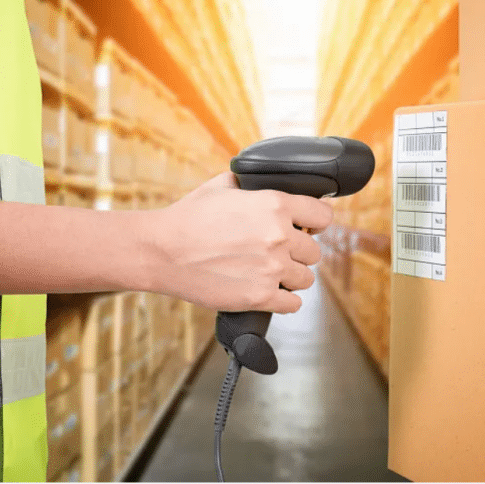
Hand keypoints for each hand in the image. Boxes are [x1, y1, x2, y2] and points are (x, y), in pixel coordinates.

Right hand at [148, 172, 333, 313]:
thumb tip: (263, 181)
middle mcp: (279, 236)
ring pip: (306, 279)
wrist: (161, 251)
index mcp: (275, 204)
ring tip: (272, 274)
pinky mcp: (260, 296)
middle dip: (299, 253)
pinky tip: (271, 293)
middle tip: (279, 253)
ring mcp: (271, 268)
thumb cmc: (188, 217)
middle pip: (314, 251)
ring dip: (292, 277)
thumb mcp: (222, 185)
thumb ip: (251, 183)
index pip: (323, 215)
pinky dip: (284, 301)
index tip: (310, 227)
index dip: (316, 222)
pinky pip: (293, 304)